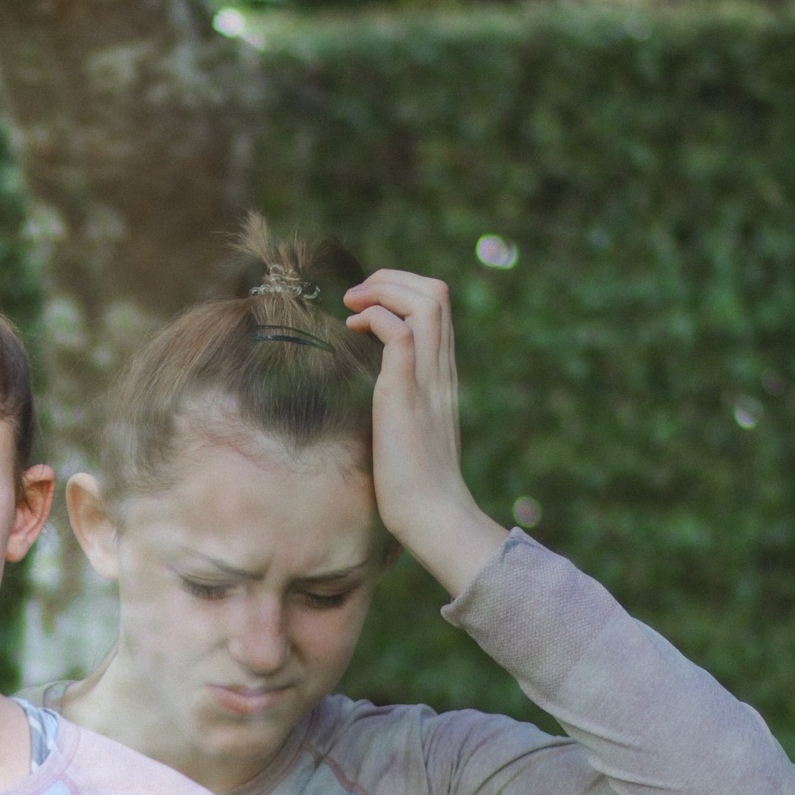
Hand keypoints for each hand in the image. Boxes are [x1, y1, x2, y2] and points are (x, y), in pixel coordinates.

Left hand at [342, 269, 506, 598]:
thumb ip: (399, 401)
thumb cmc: (413, 483)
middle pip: (436, 292)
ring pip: (425, 302)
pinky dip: (377, 319)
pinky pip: (402, 336)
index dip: (403, 291)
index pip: (438, 308)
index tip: (368, 306)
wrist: (432, 515)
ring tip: (352, 304)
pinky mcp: (406, 395)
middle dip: (391, 278)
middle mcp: (442, 369)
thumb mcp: (406, 430)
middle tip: (356, 296)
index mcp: (443, 375)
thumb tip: (373, 393)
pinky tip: (353, 330)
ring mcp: (428, 379)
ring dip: (384, 290)